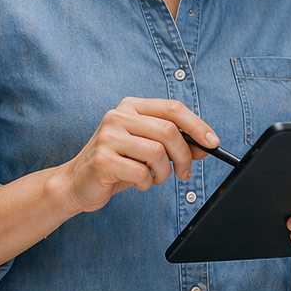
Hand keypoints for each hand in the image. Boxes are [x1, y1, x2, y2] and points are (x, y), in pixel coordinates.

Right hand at [56, 98, 220, 213]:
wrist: (77, 183)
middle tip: (185, 173)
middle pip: (168, 131)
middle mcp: (118, 116)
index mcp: (131, 107)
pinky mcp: (103, 159)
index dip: (197, 125)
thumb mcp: (148, 151)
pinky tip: (138, 183)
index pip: (172, 108)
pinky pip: (141, 172)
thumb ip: (175, 145)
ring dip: (163, 173)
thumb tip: (206, 146)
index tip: (213, 143)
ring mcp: (108, 136)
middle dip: (184, 156)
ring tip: (155, 178)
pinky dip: (146, 183)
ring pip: (157, 153)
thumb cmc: (117, 165)